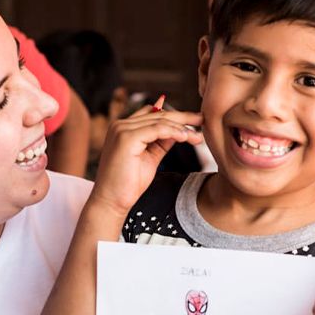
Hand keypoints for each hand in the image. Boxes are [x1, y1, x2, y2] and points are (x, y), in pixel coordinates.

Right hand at [91, 102, 202, 216]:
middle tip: (203, 120)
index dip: (175, 116)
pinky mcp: (126, 138)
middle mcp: (120, 125)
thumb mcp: (150, 157)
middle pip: (158, 114)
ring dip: (182, 127)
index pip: (152, 114)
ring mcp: (122, 130)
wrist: (112, 201)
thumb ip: (162, 142)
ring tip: (198, 137)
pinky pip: (157, 129)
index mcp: (124, 128)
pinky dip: (174, 132)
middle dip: (183, 117)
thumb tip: (179, 130)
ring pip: (159, 121)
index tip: (194, 121)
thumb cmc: (129, 183)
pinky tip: (186, 137)